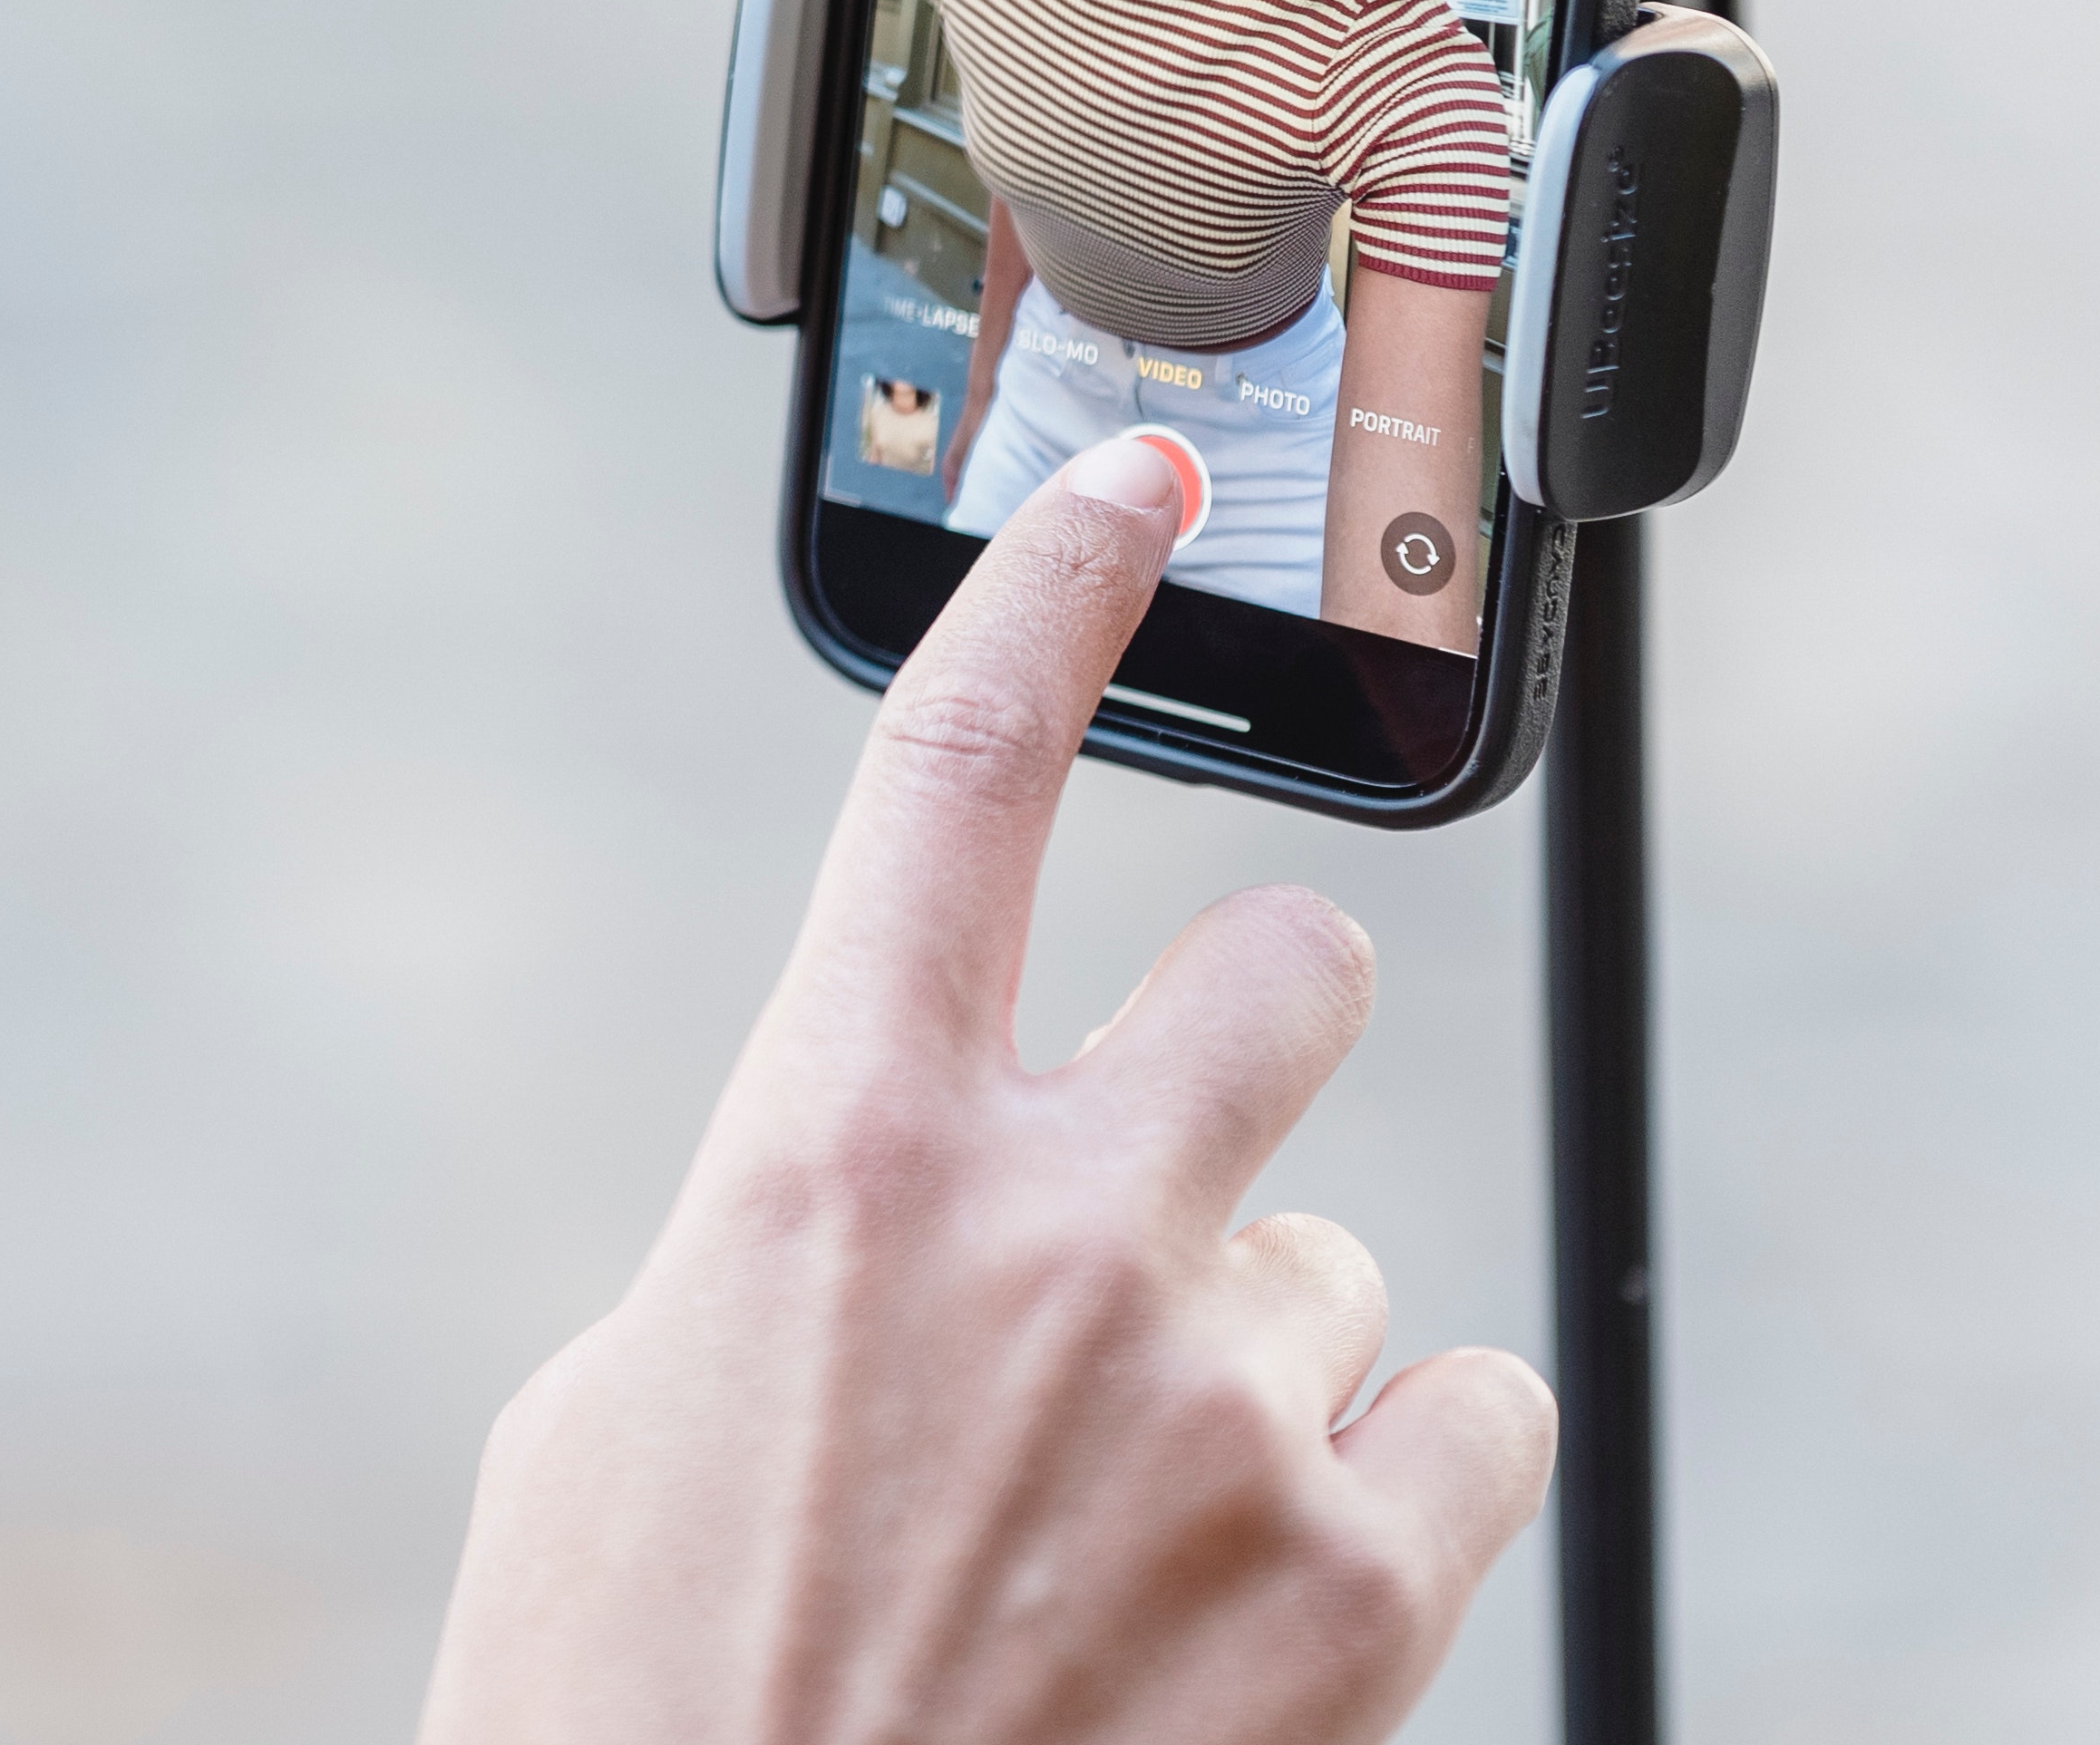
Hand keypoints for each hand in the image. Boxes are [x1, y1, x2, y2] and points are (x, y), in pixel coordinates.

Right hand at [418, 432, 1554, 1744]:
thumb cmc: (633, 1689)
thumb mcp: (628, 1411)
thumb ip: (796, 1242)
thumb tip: (911, 1202)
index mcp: (825, 1145)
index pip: (957, 768)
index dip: (1058, 581)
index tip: (1143, 475)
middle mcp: (1048, 1228)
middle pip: (1282, 974)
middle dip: (1247, 1035)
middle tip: (1194, 1151)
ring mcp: (1225, 1405)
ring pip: (1346, 1266)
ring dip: (1263, 1362)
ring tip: (1123, 1529)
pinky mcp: (1362, 1587)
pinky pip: (1472, 1429)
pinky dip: (1389, 1499)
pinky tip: (1253, 1597)